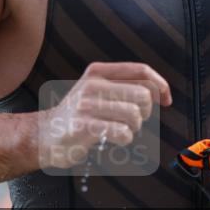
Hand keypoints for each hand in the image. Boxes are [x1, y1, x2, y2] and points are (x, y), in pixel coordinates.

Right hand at [37, 62, 171, 169]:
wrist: (43, 135)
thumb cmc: (78, 115)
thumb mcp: (96, 90)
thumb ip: (123, 86)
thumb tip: (161, 91)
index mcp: (98, 71)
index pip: (141, 70)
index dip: (161, 85)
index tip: (166, 100)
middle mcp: (92, 84)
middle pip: (143, 94)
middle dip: (147, 112)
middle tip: (135, 120)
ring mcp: (86, 105)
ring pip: (134, 114)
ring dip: (135, 127)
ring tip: (122, 130)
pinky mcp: (83, 127)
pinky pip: (122, 132)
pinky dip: (125, 139)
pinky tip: (115, 139)